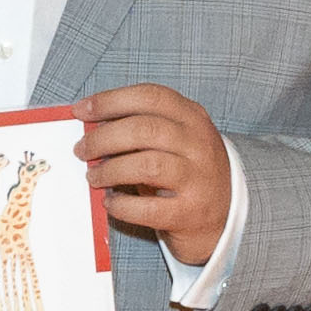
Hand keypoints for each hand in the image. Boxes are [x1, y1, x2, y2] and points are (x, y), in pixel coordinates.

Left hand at [74, 84, 238, 262]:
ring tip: (93, 177)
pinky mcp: (190, 213)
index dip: (111, 100)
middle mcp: (199, 144)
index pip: (150, 96)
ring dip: (111, 170)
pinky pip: (148, 208)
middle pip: (144, 129)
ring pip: (147, 165)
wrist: (228, 214)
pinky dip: (122, 205)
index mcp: (193, 117)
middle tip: (82, 149)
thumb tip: (91, 126)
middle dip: (103, 138)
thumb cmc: (189, 172)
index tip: (82, 110)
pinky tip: (111, 202)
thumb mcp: (176, 140)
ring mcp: (197, 179)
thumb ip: (142, 129)